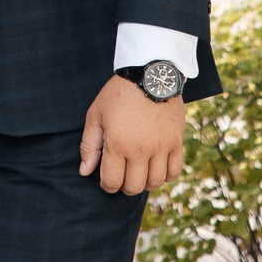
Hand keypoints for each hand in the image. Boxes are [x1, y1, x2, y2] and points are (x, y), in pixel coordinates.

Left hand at [79, 75, 184, 194]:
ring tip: (138, 172)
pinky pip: (175, 171)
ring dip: (144, 183)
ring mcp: (161, 147)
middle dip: (124, 186)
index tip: (106, 179)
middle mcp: (141, 149)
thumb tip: (85, 171)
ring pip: (155, 182)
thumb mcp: (96, 115)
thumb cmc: (118, 94)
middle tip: (121, 176)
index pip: (112, 182)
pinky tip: (156, 167)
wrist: (148, 74)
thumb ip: (89, 145)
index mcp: (118, 143)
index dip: (107, 186)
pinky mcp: (176, 141)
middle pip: (134, 187)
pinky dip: (166, 175)